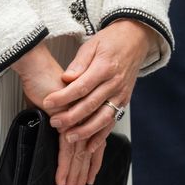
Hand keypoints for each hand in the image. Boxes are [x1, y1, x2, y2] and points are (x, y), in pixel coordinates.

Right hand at [12, 45, 99, 184]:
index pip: (92, 143)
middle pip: (86, 153)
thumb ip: (58, 115)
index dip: (92, 163)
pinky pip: (65, 148)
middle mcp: (83, 119)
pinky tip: (60, 178)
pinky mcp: (64, 121)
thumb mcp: (55, 100)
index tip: (90, 178)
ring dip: (73, 176)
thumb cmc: (45, 78)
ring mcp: (75, 120)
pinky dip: (62, 165)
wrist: (37, 64)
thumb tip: (54, 127)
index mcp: (84, 114)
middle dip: (81, 176)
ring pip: (77, 155)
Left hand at [40, 21, 158, 184]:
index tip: (48, 102)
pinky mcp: (124, 101)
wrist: (136, 38)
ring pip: (103, 118)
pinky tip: (90, 145)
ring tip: (68, 137)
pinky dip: (102, 136)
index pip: (81, 86)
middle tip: (54, 122)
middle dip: (71, 117)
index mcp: (104, 67)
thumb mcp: (92, 44)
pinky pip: (113, 121)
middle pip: (91, 105)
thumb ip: (79, 63)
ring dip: (85, 131)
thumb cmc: (112, 40)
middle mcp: (115, 83)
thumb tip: (67, 78)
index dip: (63, 97)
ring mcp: (121, 94)